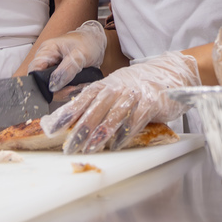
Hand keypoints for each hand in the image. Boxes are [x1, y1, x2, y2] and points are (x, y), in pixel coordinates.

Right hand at [27, 20, 106, 90]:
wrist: (96, 42)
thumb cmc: (88, 43)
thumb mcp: (80, 55)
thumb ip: (67, 69)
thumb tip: (53, 85)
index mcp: (47, 50)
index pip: (34, 69)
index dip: (40, 82)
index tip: (55, 89)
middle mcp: (46, 60)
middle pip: (41, 82)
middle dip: (56, 90)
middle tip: (72, 90)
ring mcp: (52, 68)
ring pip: (50, 87)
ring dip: (63, 91)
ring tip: (77, 87)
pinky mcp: (59, 75)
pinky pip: (58, 88)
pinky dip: (67, 90)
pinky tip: (77, 87)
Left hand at [39, 51, 198, 153]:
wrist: (170, 72)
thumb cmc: (138, 85)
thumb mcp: (115, 89)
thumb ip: (97, 103)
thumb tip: (73, 122)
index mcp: (105, 85)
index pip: (81, 99)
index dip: (66, 113)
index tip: (50, 128)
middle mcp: (117, 88)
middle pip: (94, 109)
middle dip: (80, 129)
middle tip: (68, 146)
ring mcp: (133, 95)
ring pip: (113, 115)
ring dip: (100, 133)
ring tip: (89, 149)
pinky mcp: (150, 103)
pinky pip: (136, 119)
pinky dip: (125, 132)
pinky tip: (117, 144)